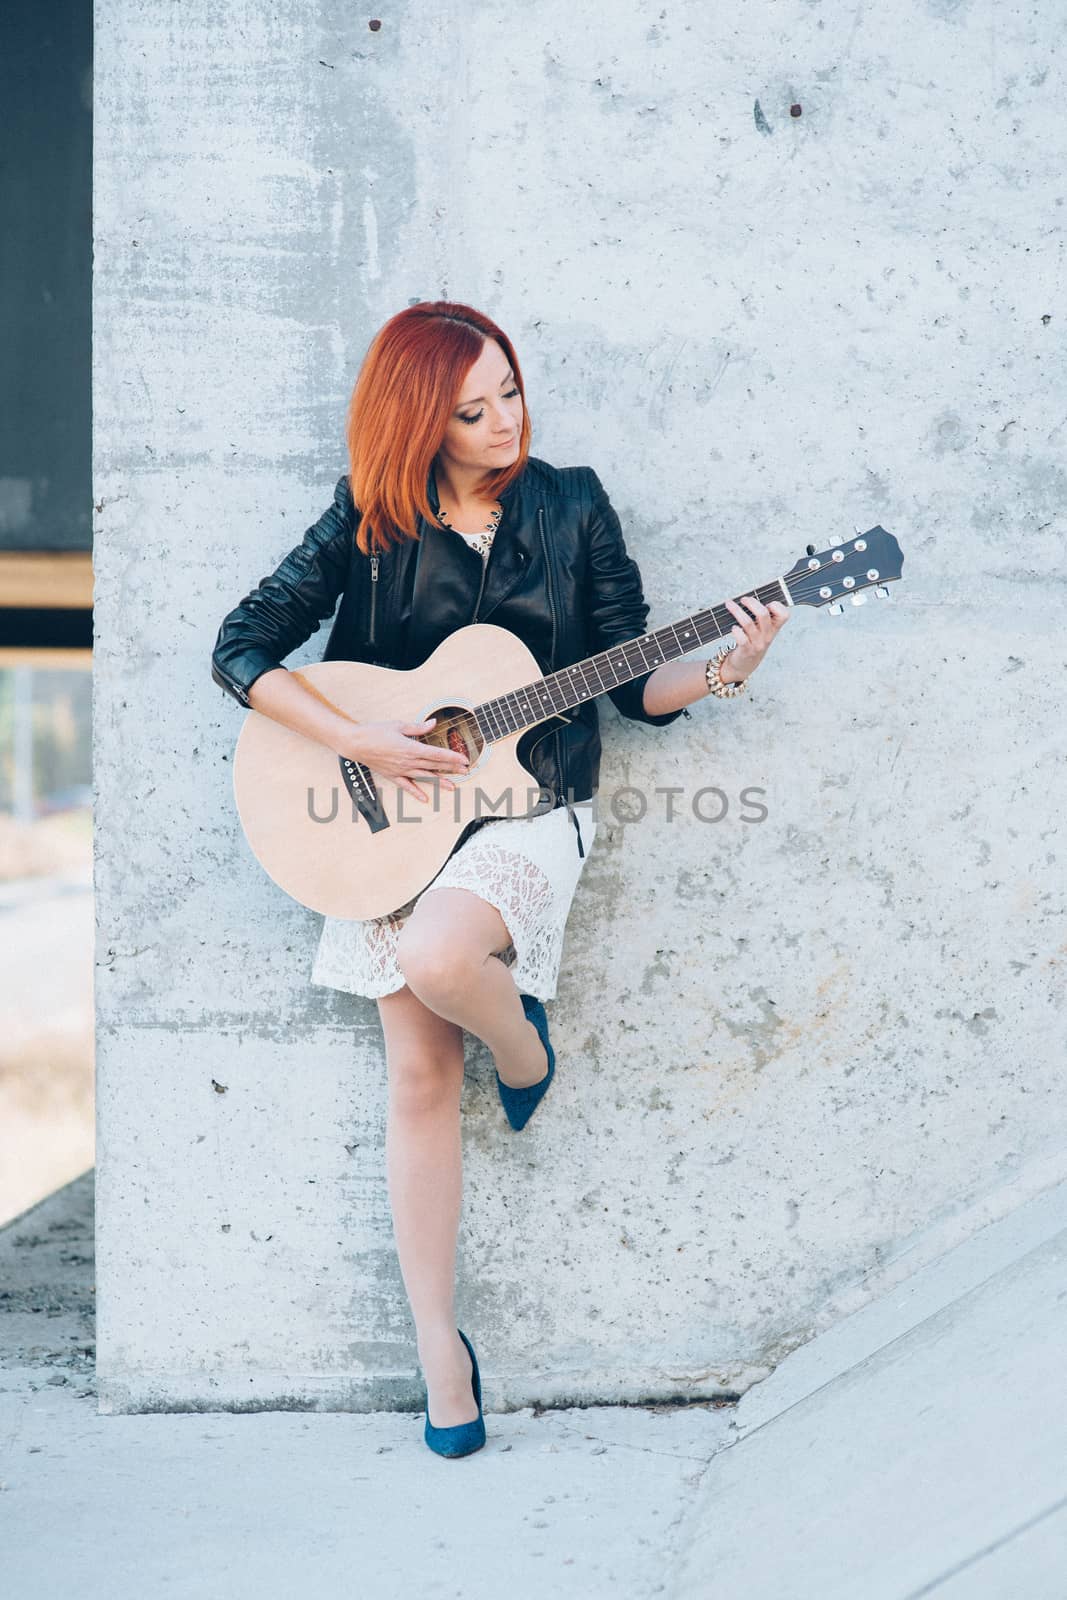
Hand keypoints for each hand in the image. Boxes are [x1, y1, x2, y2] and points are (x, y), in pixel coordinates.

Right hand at [336, 717, 469, 804]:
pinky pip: (406, 786)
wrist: (355, 743)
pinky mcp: (392, 775)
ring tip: (452, 786)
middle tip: (465, 771)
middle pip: (434, 766)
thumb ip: (418, 727)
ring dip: (439, 781)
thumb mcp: (398, 725)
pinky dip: (416, 792)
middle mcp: (407, 761)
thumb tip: (433, 723)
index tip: (463, 760)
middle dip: (451, 769)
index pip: (436, 754)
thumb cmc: (375, 731)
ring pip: (424, 777)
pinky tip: (425, 798)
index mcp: (410, 748)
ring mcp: (400, 770)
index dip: (452, 757)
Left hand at [720, 595, 789, 681]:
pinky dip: (736, 630)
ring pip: (748, 623)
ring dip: (737, 611)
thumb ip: (761, 617)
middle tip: (743, 599)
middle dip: (752, 603)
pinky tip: (733, 628)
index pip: (784, 615)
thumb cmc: (752, 642)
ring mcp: (757, 643)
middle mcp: (767, 635)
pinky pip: (741, 638)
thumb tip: (751, 597)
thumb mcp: (762, 631)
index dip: (777, 606)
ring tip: (729, 604)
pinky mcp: (746, 650)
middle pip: (763, 614)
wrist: (744, 665)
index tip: (766, 602)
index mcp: (774, 628)